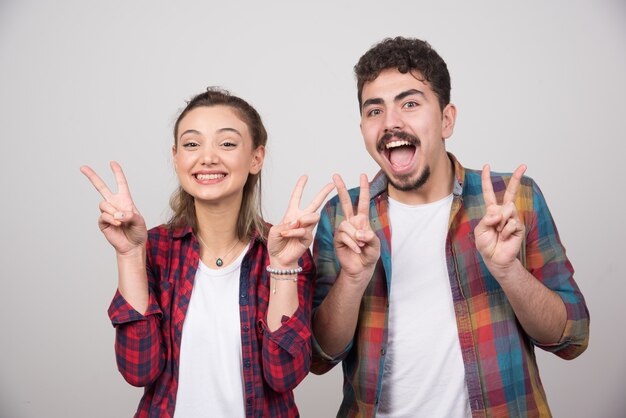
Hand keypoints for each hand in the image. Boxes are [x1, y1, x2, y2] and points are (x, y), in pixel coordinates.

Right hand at [80, 161, 146, 254]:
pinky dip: (111, 219)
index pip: (120, 183)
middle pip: (101, 187)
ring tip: (120, 221)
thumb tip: (117, 214)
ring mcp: (108, 212)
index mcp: (125, 200)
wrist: (132, 246)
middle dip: (92, 176)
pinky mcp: (103, 222)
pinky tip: (117, 224)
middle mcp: (115, 204)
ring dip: (112, 212)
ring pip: (103, 204)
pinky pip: (103, 215)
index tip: (112, 163)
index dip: (117, 173)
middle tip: (82, 167)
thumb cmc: (138, 232)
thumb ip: (130, 215)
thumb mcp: (139, 221)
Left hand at [267, 176, 334, 267]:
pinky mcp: (308, 238)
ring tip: (296, 223)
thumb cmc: (276, 244)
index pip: (296, 197)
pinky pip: (304, 231)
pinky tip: (287, 234)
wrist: (279, 259)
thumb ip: (285, 224)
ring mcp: (306, 228)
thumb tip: (297, 222)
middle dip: (323, 193)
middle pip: (315, 203)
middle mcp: (301, 219)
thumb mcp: (275, 231)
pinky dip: (294, 232)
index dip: (300, 186)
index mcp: (292, 214)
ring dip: (304, 219)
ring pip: (313, 216)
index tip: (305, 176)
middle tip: (332, 184)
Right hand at [332, 174, 379, 282]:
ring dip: (355, 237)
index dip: (363, 188)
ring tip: (360, 246)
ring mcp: (343, 230)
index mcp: (362, 221)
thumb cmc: (369, 255)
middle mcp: (352, 222)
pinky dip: (352, 243)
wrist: (360, 269)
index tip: (362, 175)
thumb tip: (359, 232)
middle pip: (346, 202)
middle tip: (335, 175)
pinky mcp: (337, 238)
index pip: (363, 202)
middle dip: (341, 189)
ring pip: (346, 226)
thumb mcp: (375, 245)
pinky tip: (356, 249)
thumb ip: (370, 237)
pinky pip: (343, 235)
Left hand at [474, 164, 525, 278]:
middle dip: (516, 178)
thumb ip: (487, 219)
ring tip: (498, 233)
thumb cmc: (486, 245)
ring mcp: (513, 218)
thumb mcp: (480, 230)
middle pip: (510, 192)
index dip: (487, 180)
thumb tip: (499, 211)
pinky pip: (512, 223)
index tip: (486, 166)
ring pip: (508, 209)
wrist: (496, 259)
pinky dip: (505, 231)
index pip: (489, 193)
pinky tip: (505, 237)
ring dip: (500, 222)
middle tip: (523, 165)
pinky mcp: (519, 226)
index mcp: (491, 211)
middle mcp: (503, 212)